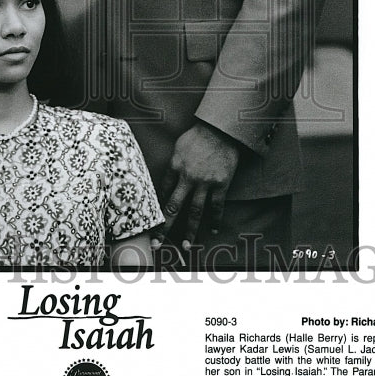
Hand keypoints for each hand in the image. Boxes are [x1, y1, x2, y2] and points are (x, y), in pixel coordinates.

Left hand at [156, 120, 239, 250]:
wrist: (221, 129)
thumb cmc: (198, 135)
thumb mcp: (178, 147)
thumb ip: (173, 163)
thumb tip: (168, 178)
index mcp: (174, 167)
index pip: (162, 192)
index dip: (157, 207)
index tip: (152, 221)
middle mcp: (187, 178)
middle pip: (173, 207)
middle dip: (164, 228)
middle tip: (157, 245)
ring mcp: (204, 183)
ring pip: (195, 212)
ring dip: (190, 231)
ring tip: (186, 246)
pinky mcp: (221, 184)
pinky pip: (217, 206)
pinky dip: (216, 220)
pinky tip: (214, 230)